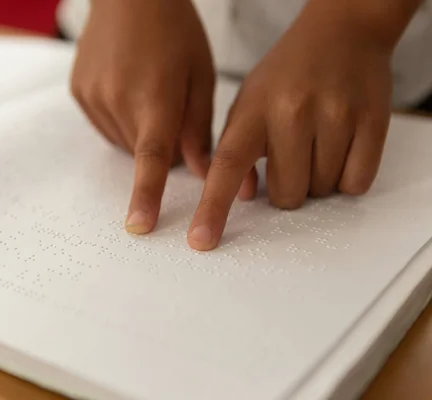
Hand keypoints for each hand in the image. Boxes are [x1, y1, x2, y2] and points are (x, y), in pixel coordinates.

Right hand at [70, 0, 214, 233]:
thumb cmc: (174, 29)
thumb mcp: (200, 74)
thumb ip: (199, 129)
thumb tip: (200, 174)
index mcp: (155, 94)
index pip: (151, 157)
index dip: (146, 194)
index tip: (138, 226)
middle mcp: (117, 98)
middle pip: (142, 152)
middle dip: (162, 142)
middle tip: (170, 105)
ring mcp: (93, 95)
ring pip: (123, 142)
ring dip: (140, 132)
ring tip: (147, 90)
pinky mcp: (79, 92)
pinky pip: (105, 126)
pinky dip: (121, 120)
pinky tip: (128, 88)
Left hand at [187, 3, 393, 250]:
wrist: (341, 33)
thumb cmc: (288, 74)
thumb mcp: (248, 102)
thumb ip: (237, 148)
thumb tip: (244, 195)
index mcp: (253, 110)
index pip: (227, 166)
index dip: (213, 208)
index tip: (201, 241)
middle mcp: (292, 113)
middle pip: (286, 195)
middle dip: (286, 187)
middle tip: (292, 155)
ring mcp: (334, 116)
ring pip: (322, 191)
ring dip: (317, 179)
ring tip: (316, 141)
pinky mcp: (371, 122)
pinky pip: (356, 183)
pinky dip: (347, 176)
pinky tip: (341, 146)